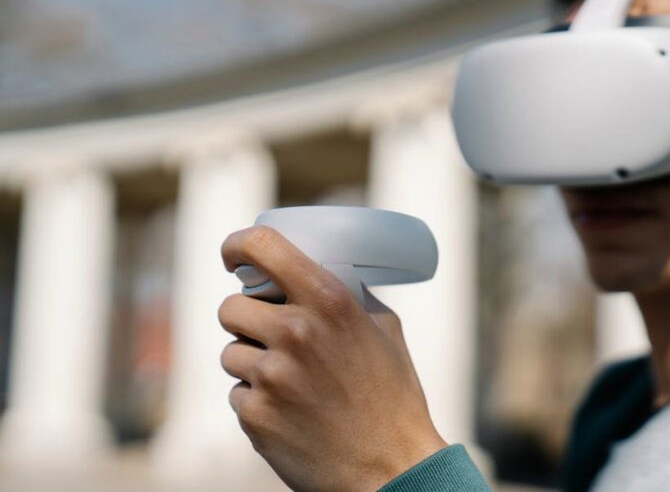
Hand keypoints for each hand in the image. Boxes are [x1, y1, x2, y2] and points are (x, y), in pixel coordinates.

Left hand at [219, 226, 446, 491]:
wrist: (392, 469)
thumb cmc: (393, 398)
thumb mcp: (386, 331)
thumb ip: (352, 298)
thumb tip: (326, 275)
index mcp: (328, 301)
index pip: (262, 246)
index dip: (236, 245)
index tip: (231, 256)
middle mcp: (295, 332)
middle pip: (231, 307)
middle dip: (246, 320)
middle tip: (270, 336)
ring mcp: (271, 376)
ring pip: (230, 353)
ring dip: (251, 362)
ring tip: (290, 381)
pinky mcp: (255, 415)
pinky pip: (237, 394)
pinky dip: (256, 400)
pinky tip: (289, 411)